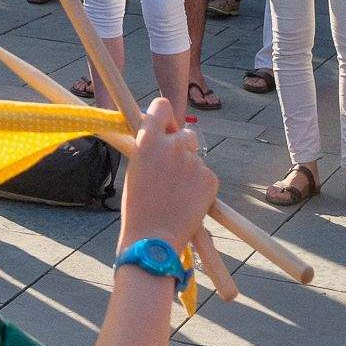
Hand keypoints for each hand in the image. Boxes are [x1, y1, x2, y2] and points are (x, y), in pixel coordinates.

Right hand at [119, 97, 215, 252]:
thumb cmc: (138, 207)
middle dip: (180, 147)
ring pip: (196, 157)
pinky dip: (200, 185)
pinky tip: (187, 201)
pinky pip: (206, 175)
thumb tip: (160, 139)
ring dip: (189, 168)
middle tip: (171, 170)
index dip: (164, 116)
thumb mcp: (135, 168)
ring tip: (177, 193)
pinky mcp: (210, 178)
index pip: (162, 106)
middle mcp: (174, 145)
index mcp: (148, 140)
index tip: (164, 128)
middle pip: (184, 134)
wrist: (154, 239)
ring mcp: (195, 161)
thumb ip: (149, 148)